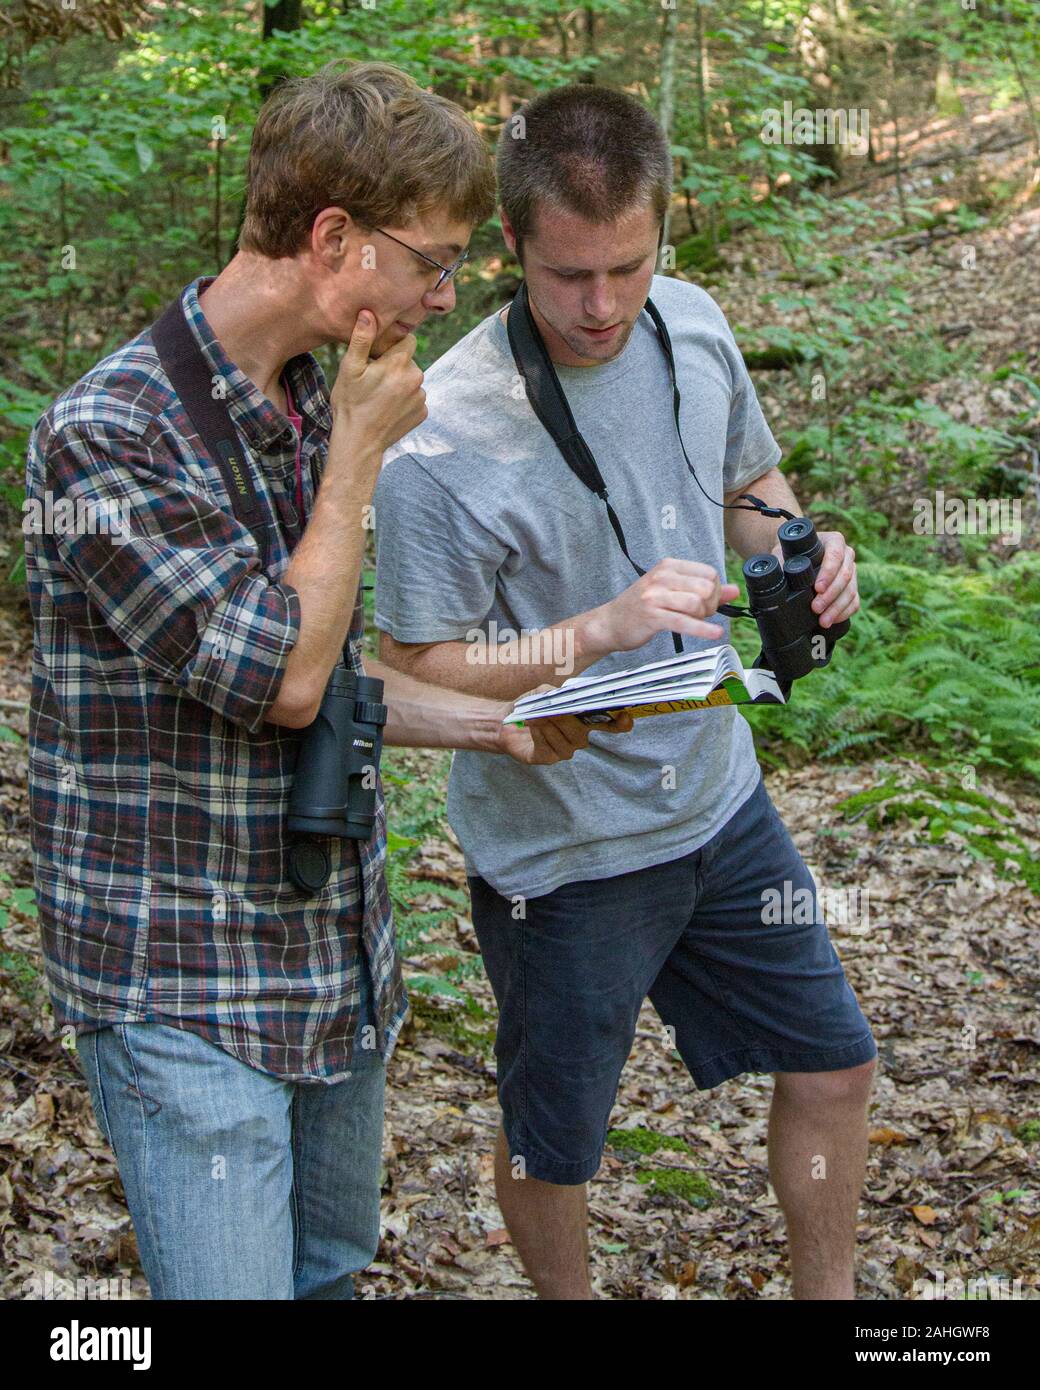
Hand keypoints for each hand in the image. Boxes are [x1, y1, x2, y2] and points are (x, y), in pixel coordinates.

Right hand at [329, 310, 426, 455]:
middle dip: (395, 366)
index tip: (379, 357)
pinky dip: (405, 401)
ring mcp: (421, 398)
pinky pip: (415, 399)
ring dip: (400, 384)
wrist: (359, 443)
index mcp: (400, 363)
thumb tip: (369, 313)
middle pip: (409, 361)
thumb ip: (362, 339)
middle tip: (374, 380)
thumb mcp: (350, 368)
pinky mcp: (422, 413)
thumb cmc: (350, 403)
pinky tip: (388, 408)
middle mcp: (416, 378)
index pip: (408, 340)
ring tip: (380, 397)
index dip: (393, 345)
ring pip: (412, 380)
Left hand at [496, 686, 633, 764]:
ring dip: (551, 726)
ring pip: (567, 742)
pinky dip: (540, 734)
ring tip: (537, 715)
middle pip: (583, 734)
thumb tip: (564, 698)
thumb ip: (556, 693)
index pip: (609, 725)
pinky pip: (549, 749)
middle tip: (554, 710)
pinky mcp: (546, 758)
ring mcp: (563, 750)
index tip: (624, 716)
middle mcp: (578, 738)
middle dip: (568, 721)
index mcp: (583, 721)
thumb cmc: (530, 705)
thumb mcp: (543, 692)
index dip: (620, 723)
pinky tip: (532, 724)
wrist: (504, 720)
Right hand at [587, 558, 739, 654]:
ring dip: (703, 617)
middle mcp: (662, 577)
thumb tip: (734, 590)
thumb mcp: (671, 592)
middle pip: (706, 587)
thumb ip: (703, 590)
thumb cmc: (640, 608)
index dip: (714, 591)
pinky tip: (714, 634)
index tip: (706, 603)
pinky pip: (685, 621)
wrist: (609, 624)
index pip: (709, 573)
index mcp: (668, 566)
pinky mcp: (653, 616)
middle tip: (701, 615)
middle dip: (710, 605)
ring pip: (697, 603)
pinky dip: (703, 630)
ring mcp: (655, 596)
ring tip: (694, 622)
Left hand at [775, 530, 858, 627]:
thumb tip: (773, 575)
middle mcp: (846, 555)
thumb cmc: (790, 552)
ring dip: (837, 608)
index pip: (835, 554)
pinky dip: (844, 612)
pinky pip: (854, 601)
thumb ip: (779, 560)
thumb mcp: (783, 552)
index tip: (817, 588)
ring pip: (851, 591)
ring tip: (823, 621)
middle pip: (845, 575)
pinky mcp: (852, 587)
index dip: (828, 572)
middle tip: (815, 608)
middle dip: (830, 595)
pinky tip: (833, 620)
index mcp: (833, 541)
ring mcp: (851, 571)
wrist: (795, 557)